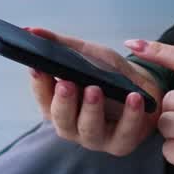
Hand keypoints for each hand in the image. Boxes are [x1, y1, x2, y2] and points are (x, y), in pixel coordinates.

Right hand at [27, 27, 161, 155]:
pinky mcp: (121, 144)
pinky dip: (130, 115)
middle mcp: (73, 126)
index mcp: (59, 106)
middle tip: (66, 84)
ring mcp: (96, 138)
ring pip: (89, 130)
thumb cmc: (108, 73)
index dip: (39, 85)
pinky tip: (133, 98)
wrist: (143, 88)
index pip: (43, 98)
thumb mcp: (85, 54)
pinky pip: (125, 132)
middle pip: (61, 120)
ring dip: (91, 110)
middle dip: (63, 102)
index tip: (38, 68)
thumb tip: (30, 30)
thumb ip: (60, 44)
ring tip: (95, 89)